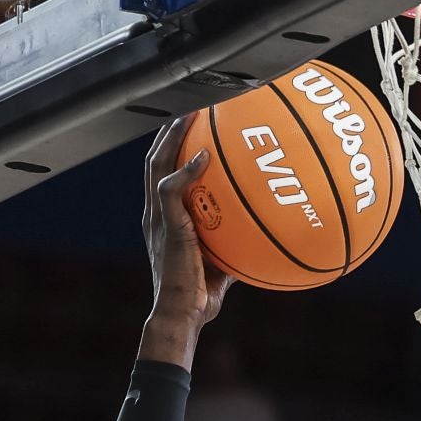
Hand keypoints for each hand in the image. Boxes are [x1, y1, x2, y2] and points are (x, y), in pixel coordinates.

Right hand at [141, 120, 231, 338]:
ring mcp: (157, 218)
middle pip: (157, 157)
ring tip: (192, 112)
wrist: (180, 315)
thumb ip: (235, 241)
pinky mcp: (165, 227)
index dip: (175, 146)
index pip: (165, 171)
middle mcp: (156, 212)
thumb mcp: (223, 263)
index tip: (194, 125)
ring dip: (174, 136)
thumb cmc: (199, 297)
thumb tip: (264, 231)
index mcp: (164, 218)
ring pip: (158, 163)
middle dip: (172, 129)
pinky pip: (172, 189)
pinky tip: (205, 156)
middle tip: (194, 105)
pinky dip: (187, 170)